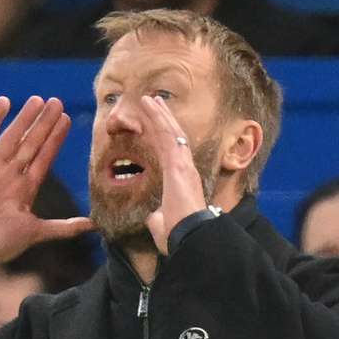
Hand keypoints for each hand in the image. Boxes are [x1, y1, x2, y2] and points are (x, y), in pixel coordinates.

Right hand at [0, 96, 93, 278]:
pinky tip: (4, 102)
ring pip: (12, 137)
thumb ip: (64, 228)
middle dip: (44, 124)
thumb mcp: (36, 233)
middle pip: (31, 143)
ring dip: (25, 118)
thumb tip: (94, 226)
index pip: (44, 157)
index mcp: (25, 189)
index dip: (55, 139)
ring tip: (38, 100)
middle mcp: (10, 175)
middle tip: (57, 102)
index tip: (67, 120)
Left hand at [139, 95, 207, 254]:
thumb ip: (157, 218)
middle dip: (163, 119)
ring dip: (159, 114)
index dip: (164, 137)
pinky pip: (168, 135)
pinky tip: (149, 105)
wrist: (190, 239)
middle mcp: (185, 170)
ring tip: (148, 99)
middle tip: (153, 103)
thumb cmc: (179, 236)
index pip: (172, 153)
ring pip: (171, 132)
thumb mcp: (162, 226)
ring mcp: (183, 166)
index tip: (157, 124)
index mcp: (181, 182)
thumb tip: (152, 217)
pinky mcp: (178, 165)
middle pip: (174, 138)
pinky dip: (158, 118)